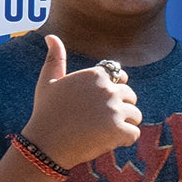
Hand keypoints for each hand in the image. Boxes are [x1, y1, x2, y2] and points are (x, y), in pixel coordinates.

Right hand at [20, 34, 140, 167]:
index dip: (114, 88)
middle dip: (120, 107)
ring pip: (135, 115)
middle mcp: (108, 89)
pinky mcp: (119, 130)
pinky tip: (107, 141)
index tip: (100, 101)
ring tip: (102, 130)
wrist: (45, 144)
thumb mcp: (48, 82)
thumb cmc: (46, 112)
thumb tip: (51, 36)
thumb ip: (55, 58)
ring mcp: (115, 109)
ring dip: (124, 123)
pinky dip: (125, 139)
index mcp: (95, 75)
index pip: (121, 76)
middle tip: (98, 120)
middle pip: (130, 95)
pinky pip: (134, 133)